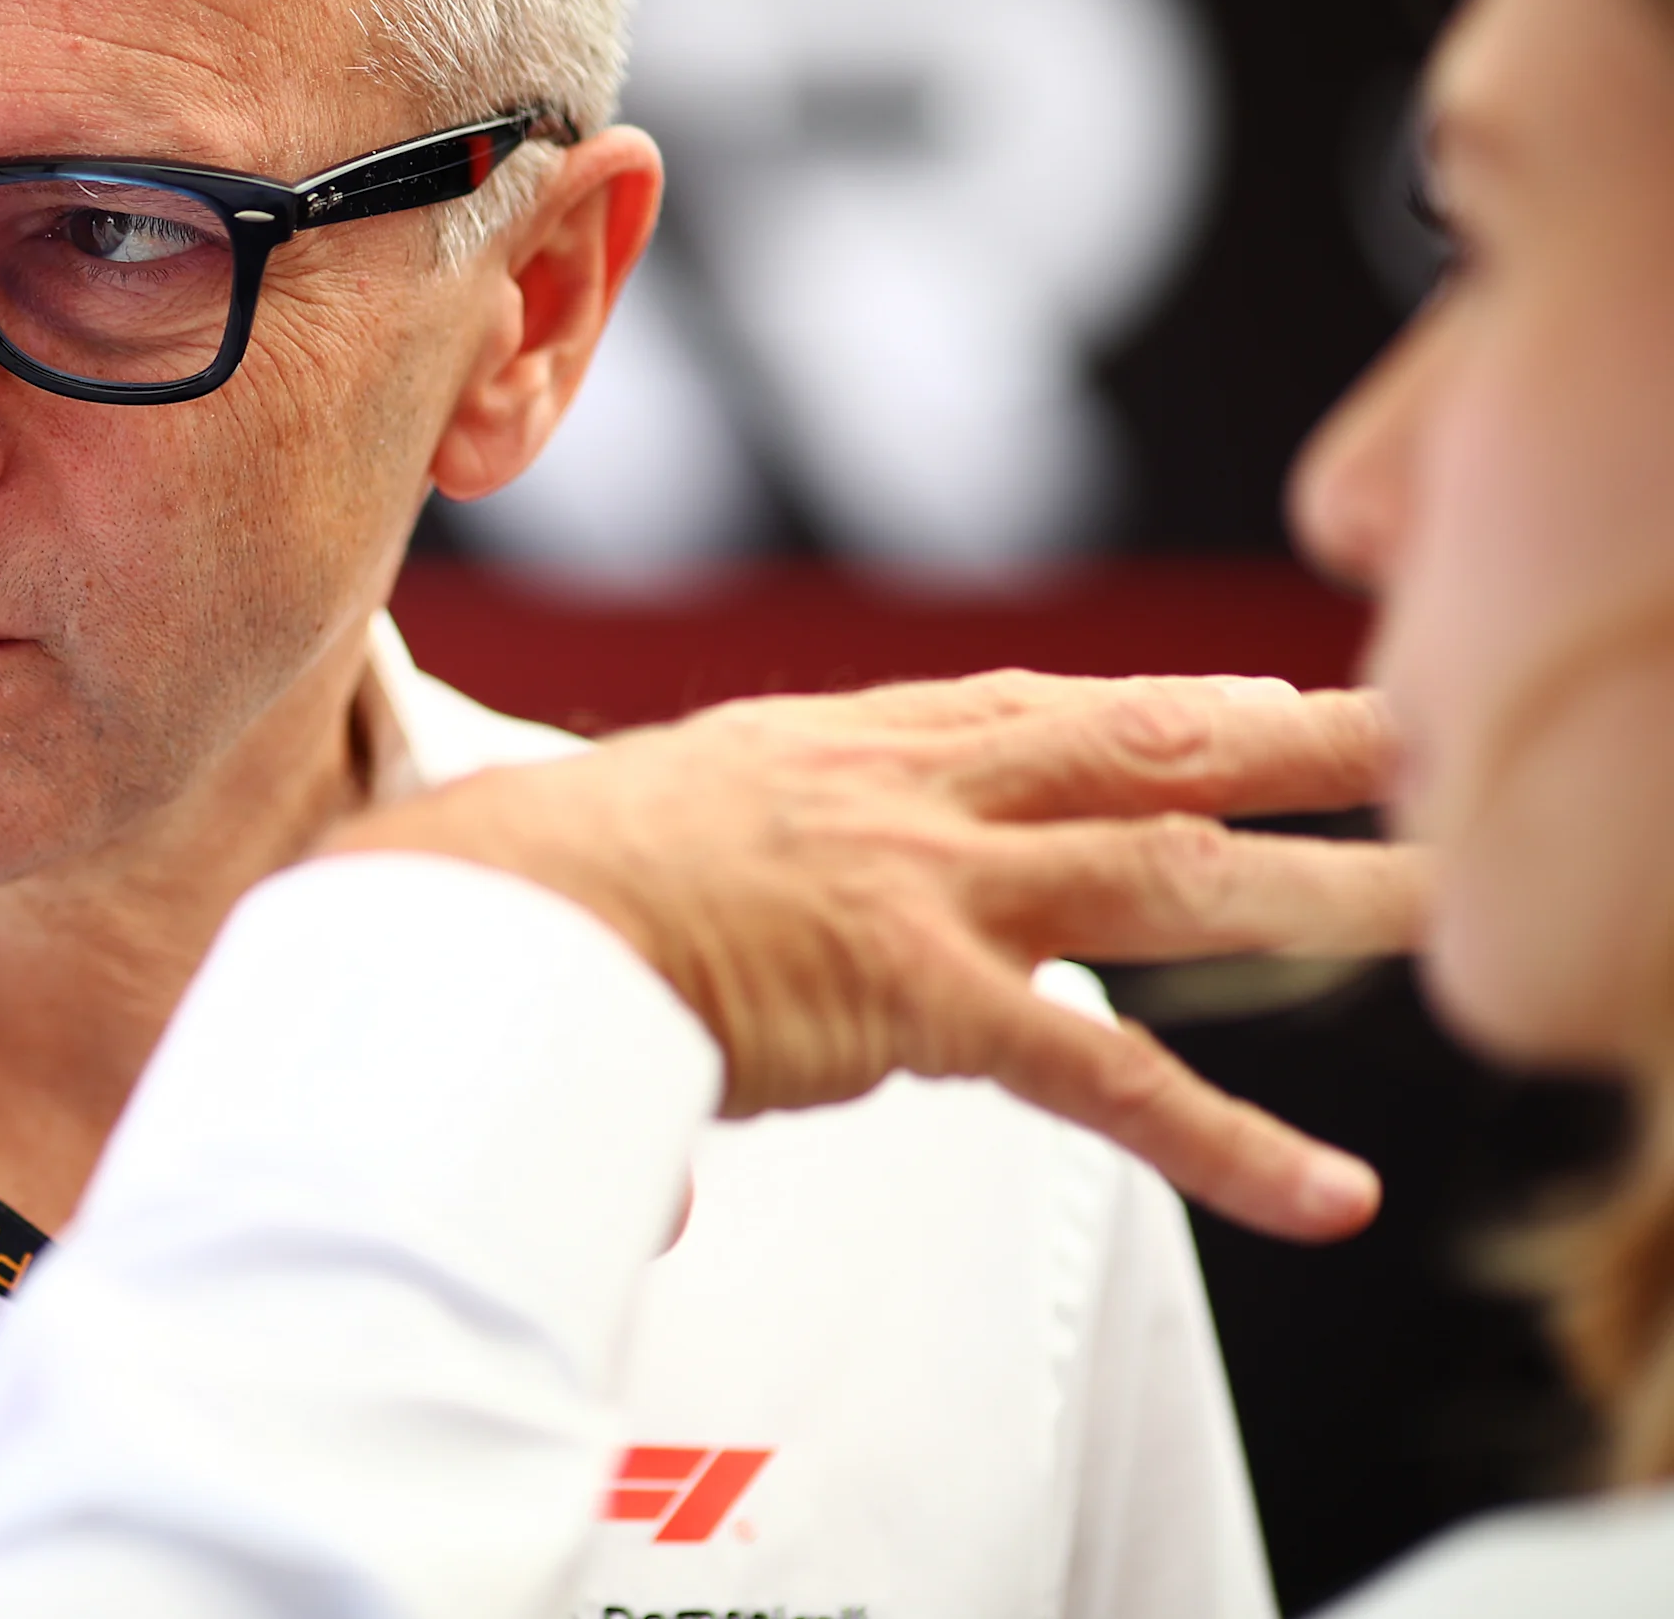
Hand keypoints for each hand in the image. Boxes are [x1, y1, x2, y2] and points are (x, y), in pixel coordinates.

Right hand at [324, 671, 1424, 1243]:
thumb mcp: (613, 859)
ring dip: (1315, 887)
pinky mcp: (915, 990)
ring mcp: (917, 879)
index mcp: (823, 746)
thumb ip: (668, 925)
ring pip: (1165, 871)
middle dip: (1284, 733)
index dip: (1140, 713)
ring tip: (1431, 898)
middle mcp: (894, 787)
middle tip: (1404, 720)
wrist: (461, 906)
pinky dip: (1221, 1139)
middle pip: (1133, 741)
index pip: (1019, 716)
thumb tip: (665, 1052)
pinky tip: (1317, 1190)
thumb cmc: (496, 883)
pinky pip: (1102, 1076)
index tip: (1229, 702)